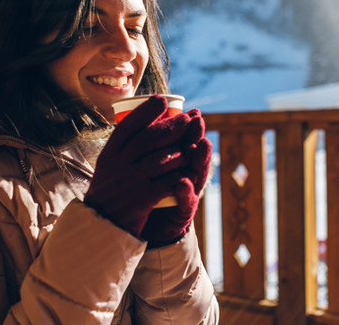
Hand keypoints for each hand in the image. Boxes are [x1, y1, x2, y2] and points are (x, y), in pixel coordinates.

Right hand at [83, 95, 204, 236]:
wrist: (101, 224)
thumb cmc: (110, 189)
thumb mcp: (109, 164)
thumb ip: (124, 146)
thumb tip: (143, 116)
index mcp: (109, 153)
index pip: (128, 125)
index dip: (146, 111)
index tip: (161, 100)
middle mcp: (118, 164)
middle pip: (149, 138)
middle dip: (172, 126)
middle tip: (189, 118)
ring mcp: (131, 181)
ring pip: (161, 159)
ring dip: (181, 149)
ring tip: (194, 143)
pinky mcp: (143, 199)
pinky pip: (167, 182)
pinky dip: (181, 175)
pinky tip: (191, 170)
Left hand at [140, 110, 211, 246]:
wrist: (141, 228)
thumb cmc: (143, 193)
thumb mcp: (143, 167)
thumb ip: (145, 147)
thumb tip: (136, 116)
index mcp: (176, 164)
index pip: (186, 142)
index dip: (190, 126)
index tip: (191, 110)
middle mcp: (185, 176)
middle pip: (195, 154)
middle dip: (197, 136)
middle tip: (197, 120)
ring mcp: (186, 194)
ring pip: (196, 174)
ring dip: (200, 159)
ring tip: (201, 144)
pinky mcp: (182, 213)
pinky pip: (185, 202)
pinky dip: (185, 192)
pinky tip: (183, 182)